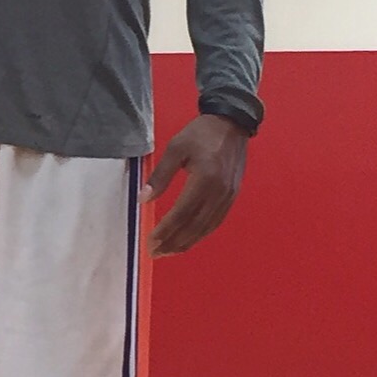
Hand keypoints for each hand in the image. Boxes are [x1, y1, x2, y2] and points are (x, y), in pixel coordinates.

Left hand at [141, 114, 247, 257]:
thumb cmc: (201, 133)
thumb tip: (144, 199)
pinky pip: (215, 221)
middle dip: (173, 243)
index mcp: (204, 179)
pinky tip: (188, 238)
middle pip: (194, 226)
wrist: (232, 123)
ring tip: (168, 251)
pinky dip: (200, 234)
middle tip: (155, 253)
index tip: (150, 241)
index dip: (165, 231)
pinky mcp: (232, 196)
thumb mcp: (175, 148)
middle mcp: (219, 192)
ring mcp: (228, 196)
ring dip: (187, 242)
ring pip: (206, 228)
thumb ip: (159, 176)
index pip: (181, 213)